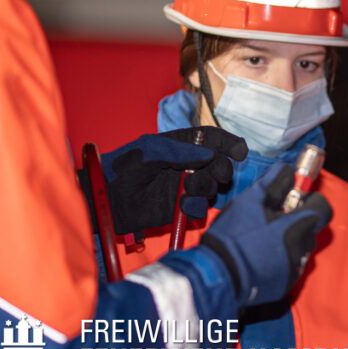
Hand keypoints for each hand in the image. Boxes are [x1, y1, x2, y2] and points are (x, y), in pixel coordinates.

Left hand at [100, 127, 247, 234]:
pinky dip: (197, 208)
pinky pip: (200, 209)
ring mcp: (185, 187)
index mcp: (181, 145)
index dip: (228, 143)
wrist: (106, 200)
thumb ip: (180, 152)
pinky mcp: (180, 208)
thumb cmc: (123, 168)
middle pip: (219, 164)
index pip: (212, 139)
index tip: (240, 152)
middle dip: (222, 169)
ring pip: (213, 187)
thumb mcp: (150, 151)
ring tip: (189, 192)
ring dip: (207, 189)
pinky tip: (184, 207)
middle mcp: (187, 165)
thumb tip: (211, 155)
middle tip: (215, 175)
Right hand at [200, 162, 331, 306]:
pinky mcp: (284, 286)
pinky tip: (258, 258)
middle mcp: (303, 250)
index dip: (311, 202)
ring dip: (288, 241)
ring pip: (300, 248)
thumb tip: (287, 170)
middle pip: (310, 229)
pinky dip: (279, 260)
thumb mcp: (250, 201)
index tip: (293, 201)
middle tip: (270, 219)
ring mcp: (294, 270)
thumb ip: (274, 183)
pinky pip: (289, 267)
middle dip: (295, 222)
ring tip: (261, 240)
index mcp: (299, 227)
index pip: (324, 210)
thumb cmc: (235, 235)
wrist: (218, 276)